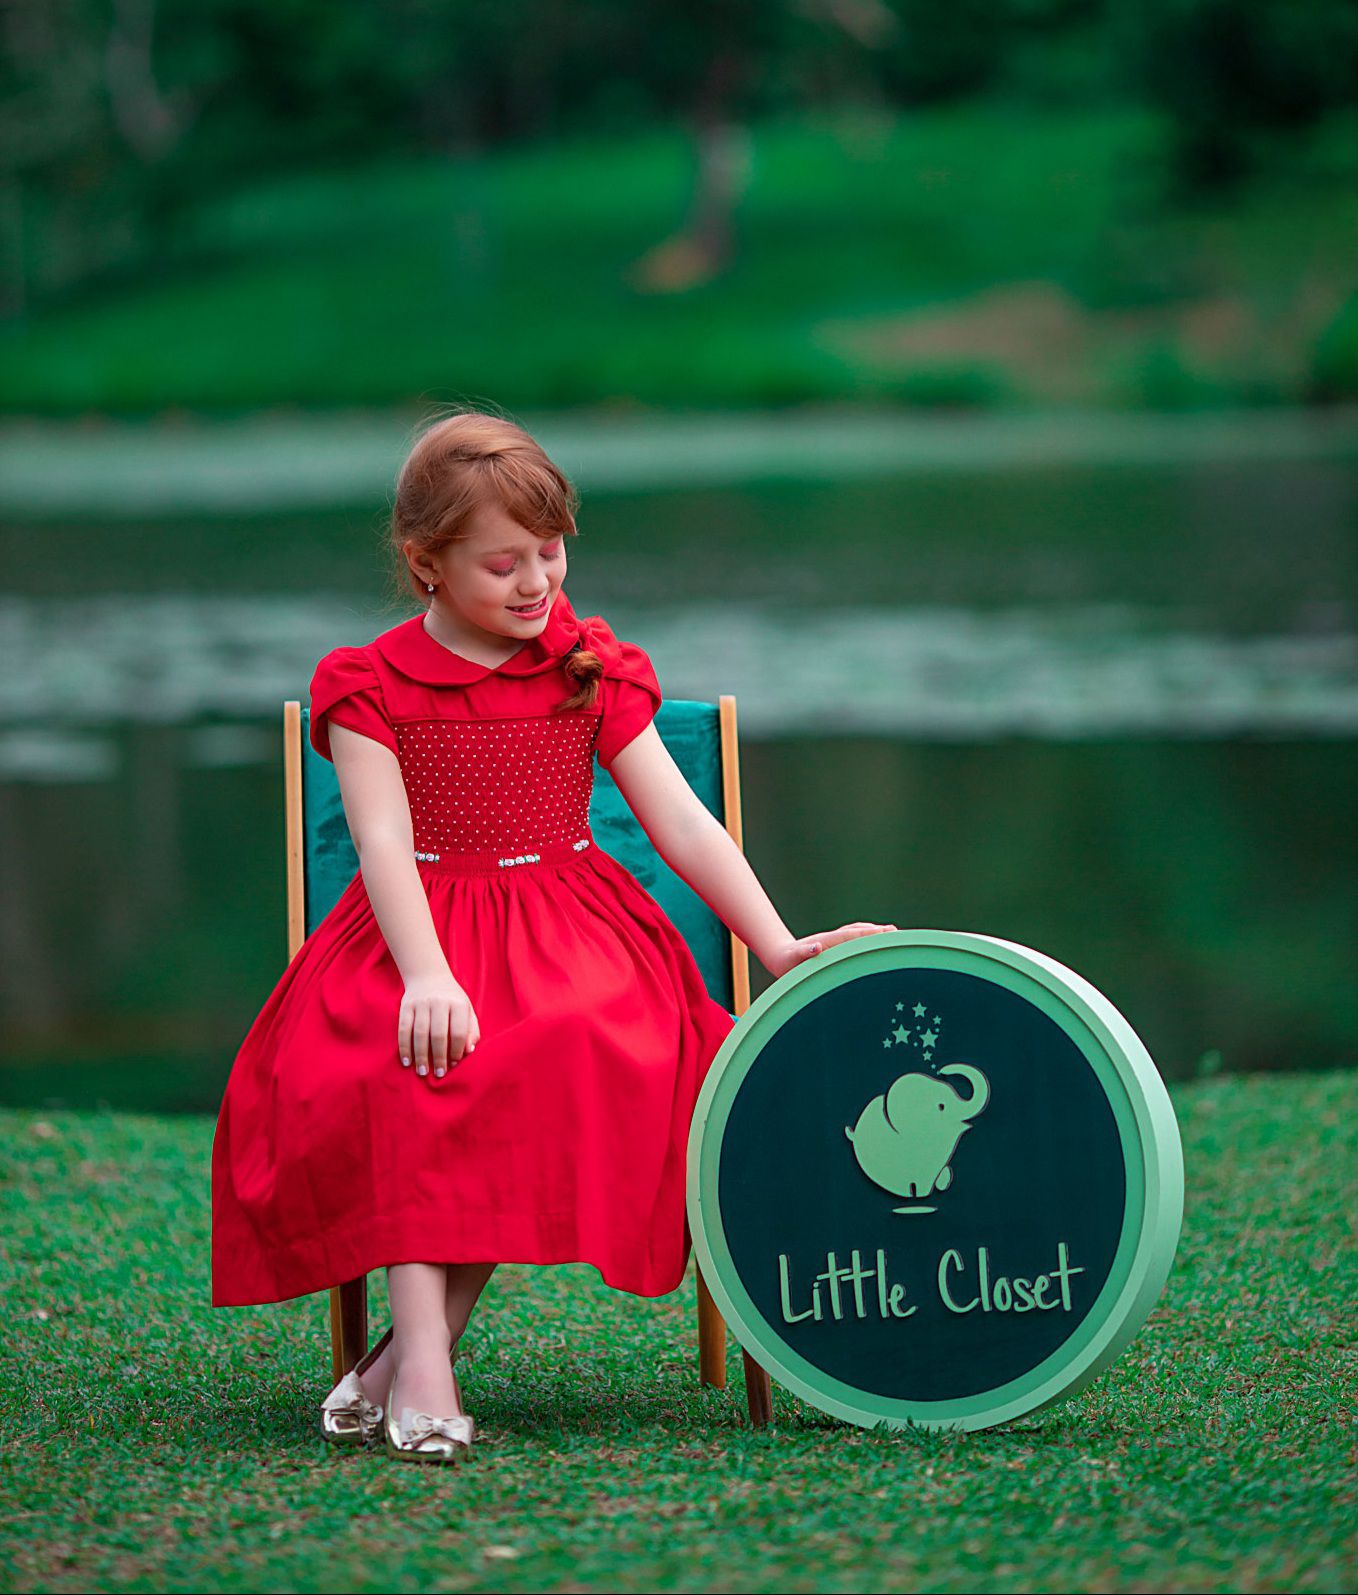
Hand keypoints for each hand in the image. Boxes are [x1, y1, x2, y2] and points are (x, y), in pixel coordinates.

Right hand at [398, 971, 480, 1080]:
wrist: (428, 975)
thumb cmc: (451, 999)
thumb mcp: (467, 1009)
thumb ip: (471, 1030)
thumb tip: (469, 1051)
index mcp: (458, 1003)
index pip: (459, 1031)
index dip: (456, 1050)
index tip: (453, 1064)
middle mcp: (439, 1002)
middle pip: (438, 1034)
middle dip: (439, 1057)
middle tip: (439, 1074)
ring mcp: (421, 1003)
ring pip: (420, 1033)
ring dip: (420, 1055)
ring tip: (422, 1071)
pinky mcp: (406, 1006)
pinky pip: (403, 1030)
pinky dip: (404, 1047)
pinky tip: (407, 1061)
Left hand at [765, 921, 898, 979]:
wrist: (780, 955)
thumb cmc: (786, 960)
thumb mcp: (791, 958)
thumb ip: (804, 952)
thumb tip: (816, 947)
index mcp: (826, 942)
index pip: (850, 936)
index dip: (867, 934)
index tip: (884, 932)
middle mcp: (832, 938)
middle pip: (857, 932)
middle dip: (875, 931)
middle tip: (895, 932)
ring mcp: (834, 941)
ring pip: (856, 933)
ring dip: (872, 932)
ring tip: (891, 933)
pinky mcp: (834, 946)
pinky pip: (853, 939)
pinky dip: (865, 937)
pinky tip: (875, 940)